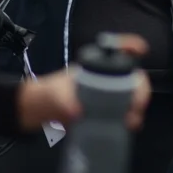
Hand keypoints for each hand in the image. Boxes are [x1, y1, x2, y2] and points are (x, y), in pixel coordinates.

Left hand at [18, 34, 151, 130]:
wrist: (31, 113)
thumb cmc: (42, 97)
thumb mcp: (53, 97)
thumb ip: (63, 102)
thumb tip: (77, 112)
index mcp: (90, 68)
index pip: (113, 50)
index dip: (129, 45)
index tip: (140, 50)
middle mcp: (100, 78)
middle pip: (128, 76)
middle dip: (139, 88)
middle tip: (137, 106)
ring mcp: (101, 95)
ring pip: (127, 95)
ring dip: (136, 105)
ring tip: (133, 121)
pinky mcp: (100, 111)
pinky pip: (120, 112)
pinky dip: (127, 118)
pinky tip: (126, 127)